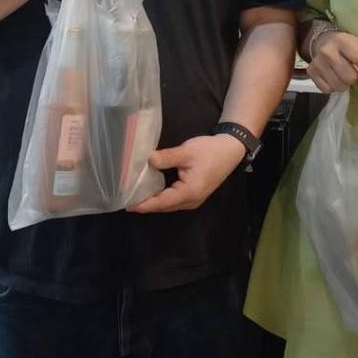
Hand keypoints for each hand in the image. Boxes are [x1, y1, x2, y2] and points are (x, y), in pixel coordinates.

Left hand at [127, 135, 244, 213]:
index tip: (127, 204)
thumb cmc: (209, 151)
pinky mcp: (194, 194)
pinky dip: (161, 197)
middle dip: (146, 204)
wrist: (230, 150)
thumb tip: (147, 160)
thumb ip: (166, 157)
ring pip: (168, 205)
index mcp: (189, 193)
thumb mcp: (187, 151)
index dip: (144, 204)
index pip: (161, 203)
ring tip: (135, 195)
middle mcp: (191, 201)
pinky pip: (174, 200)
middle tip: (126, 198)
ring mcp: (193, 199)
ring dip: (153, 201)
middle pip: (164, 207)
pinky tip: (152, 189)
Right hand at [307, 30, 357, 92]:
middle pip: (350, 77)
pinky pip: (327, 90)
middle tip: (354, 71)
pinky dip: (333, 87)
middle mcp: (327, 51)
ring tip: (344, 74)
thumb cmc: (348, 47)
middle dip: (356, 77)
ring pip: (339, 86)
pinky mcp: (311, 73)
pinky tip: (334, 77)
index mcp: (343, 41)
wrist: (322, 42)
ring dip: (345, 84)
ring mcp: (317, 63)